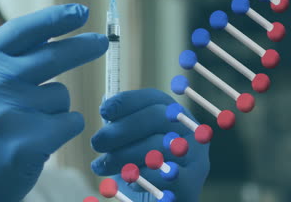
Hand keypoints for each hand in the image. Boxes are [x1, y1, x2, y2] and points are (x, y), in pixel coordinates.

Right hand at [0, 4, 108, 201]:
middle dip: (82, 47)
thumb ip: (5, 62)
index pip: (20, 30)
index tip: (81, 12)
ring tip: (27, 127)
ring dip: (55, 108)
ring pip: (61, 95)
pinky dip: (63, 129)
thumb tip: (51, 34)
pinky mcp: (27, 143)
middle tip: (102, 42)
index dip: (54, 18)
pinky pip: (70, 121)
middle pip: (50, 56)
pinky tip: (37, 143)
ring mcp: (5, 114)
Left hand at [91, 89, 209, 201]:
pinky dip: (140, 177)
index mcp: (172, 113)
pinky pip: (162, 176)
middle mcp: (188, 130)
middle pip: (156, 118)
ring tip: (100, 166)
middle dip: (121, 129)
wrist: (155, 199)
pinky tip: (127, 180)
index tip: (103, 111)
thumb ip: (120, 121)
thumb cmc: (138, 162)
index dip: (127, 102)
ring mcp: (194, 156)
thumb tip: (106, 104)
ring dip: (122, 156)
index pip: (152, 98)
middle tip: (96, 143)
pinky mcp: (191, 183)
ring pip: (157, 147)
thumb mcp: (129, 139)